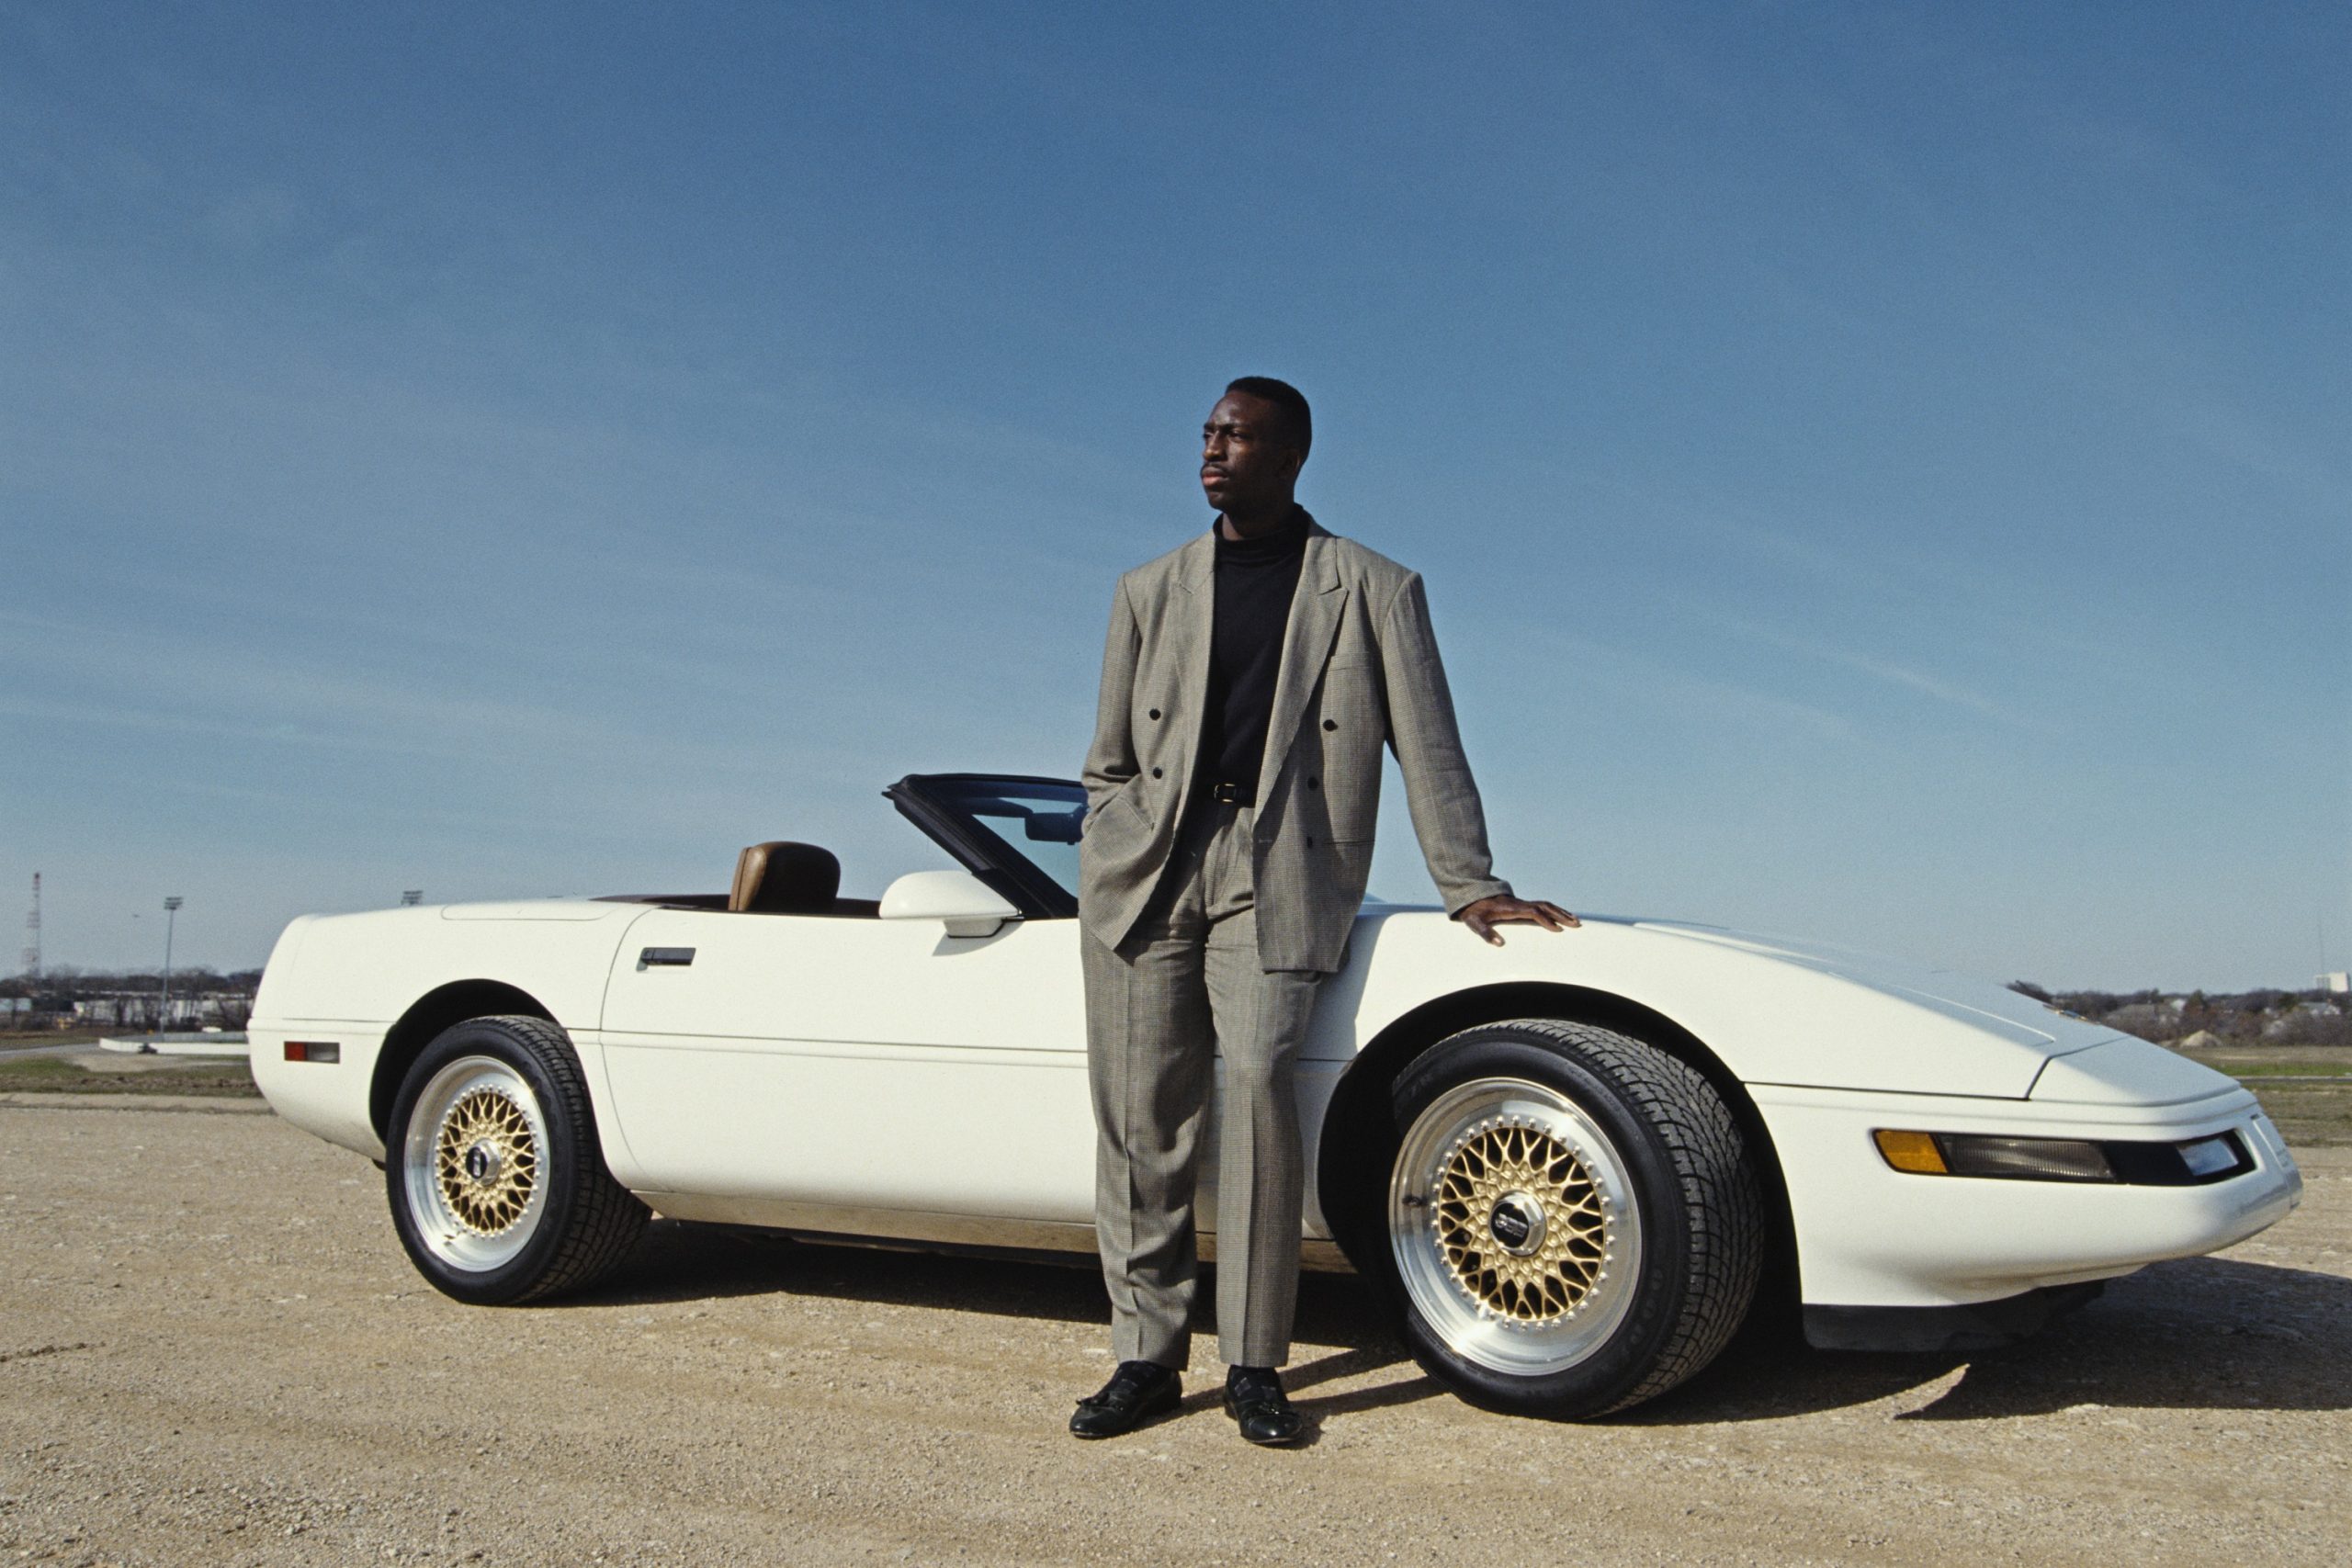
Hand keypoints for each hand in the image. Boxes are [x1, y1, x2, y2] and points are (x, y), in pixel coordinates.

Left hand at [1456, 895, 1578, 946]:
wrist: (1472, 896)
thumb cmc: (1474, 912)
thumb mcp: (1475, 923)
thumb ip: (1485, 933)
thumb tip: (1500, 944)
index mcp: (1511, 908)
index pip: (1533, 912)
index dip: (1546, 920)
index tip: (1558, 929)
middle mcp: (1520, 904)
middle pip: (1545, 906)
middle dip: (1561, 915)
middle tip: (1576, 924)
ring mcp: (1522, 904)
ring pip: (1546, 905)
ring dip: (1561, 912)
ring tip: (1576, 921)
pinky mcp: (1522, 905)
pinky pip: (1542, 906)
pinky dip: (1554, 910)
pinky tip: (1562, 917)